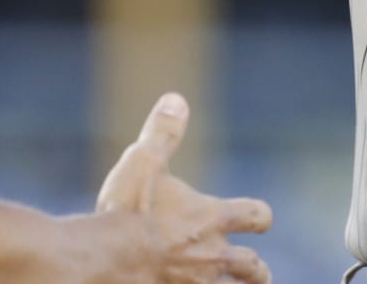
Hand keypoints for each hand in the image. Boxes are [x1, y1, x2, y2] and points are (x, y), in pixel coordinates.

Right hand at [97, 93, 273, 283]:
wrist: (106, 262)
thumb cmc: (127, 211)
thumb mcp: (144, 162)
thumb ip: (163, 133)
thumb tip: (177, 100)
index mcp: (212, 218)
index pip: (255, 216)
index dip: (259, 216)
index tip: (260, 219)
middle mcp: (212, 255)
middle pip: (250, 267)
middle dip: (256, 270)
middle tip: (260, 272)